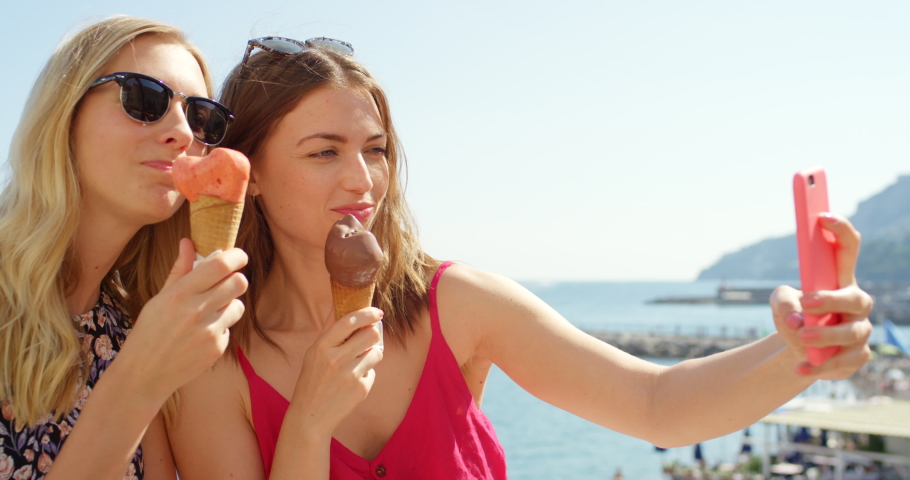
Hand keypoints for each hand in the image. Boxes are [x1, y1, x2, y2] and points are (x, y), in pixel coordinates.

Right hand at [119, 238, 248, 402]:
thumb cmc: (149, 332)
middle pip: (239, 283)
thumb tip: (188, 242)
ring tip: (207, 314)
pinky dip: (220, 329)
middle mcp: (196, 311)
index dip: (236, 257)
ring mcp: (209, 332)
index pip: (220, 265)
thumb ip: (179, 270)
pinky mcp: (217, 349)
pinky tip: (200, 337)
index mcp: (180, 294)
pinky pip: (229, 329)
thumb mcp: (159, 299)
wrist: (143, 375)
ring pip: (238, 306)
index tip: (238, 256)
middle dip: (235, 280)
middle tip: (225, 284)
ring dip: (228, 306)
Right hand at [289, 307, 382, 435]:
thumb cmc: (312, 381)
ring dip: (371, 354)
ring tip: (357, 362)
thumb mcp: (313, 354)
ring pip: (377, 353)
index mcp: (322, 347)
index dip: (366, 313)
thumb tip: (341, 304)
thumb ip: (330, 332)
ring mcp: (350, 375)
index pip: (349, 321)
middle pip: (371, 334)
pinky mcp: (361, 389)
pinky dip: (365, 375)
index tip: (377, 312)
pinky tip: (351, 383)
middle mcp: (336, 359)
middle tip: (368, 338)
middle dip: (374, 334)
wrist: (311, 416)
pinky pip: (373, 373)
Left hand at [770, 214, 872, 379]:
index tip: (821, 217)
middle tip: (806, 303)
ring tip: (802, 337)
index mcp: (839, 280)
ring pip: (852, 332)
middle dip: (832, 299)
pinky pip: (843, 362)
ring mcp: (859, 331)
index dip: (840, 230)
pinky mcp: (856, 357)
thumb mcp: (779, 303)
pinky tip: (800, 366)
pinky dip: (820, 366)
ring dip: (826, 335)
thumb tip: (797, 317)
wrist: (797, 351)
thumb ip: (782, 300)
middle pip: (855, 296)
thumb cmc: (794, 317)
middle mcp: (856, 303)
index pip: (848, 249)